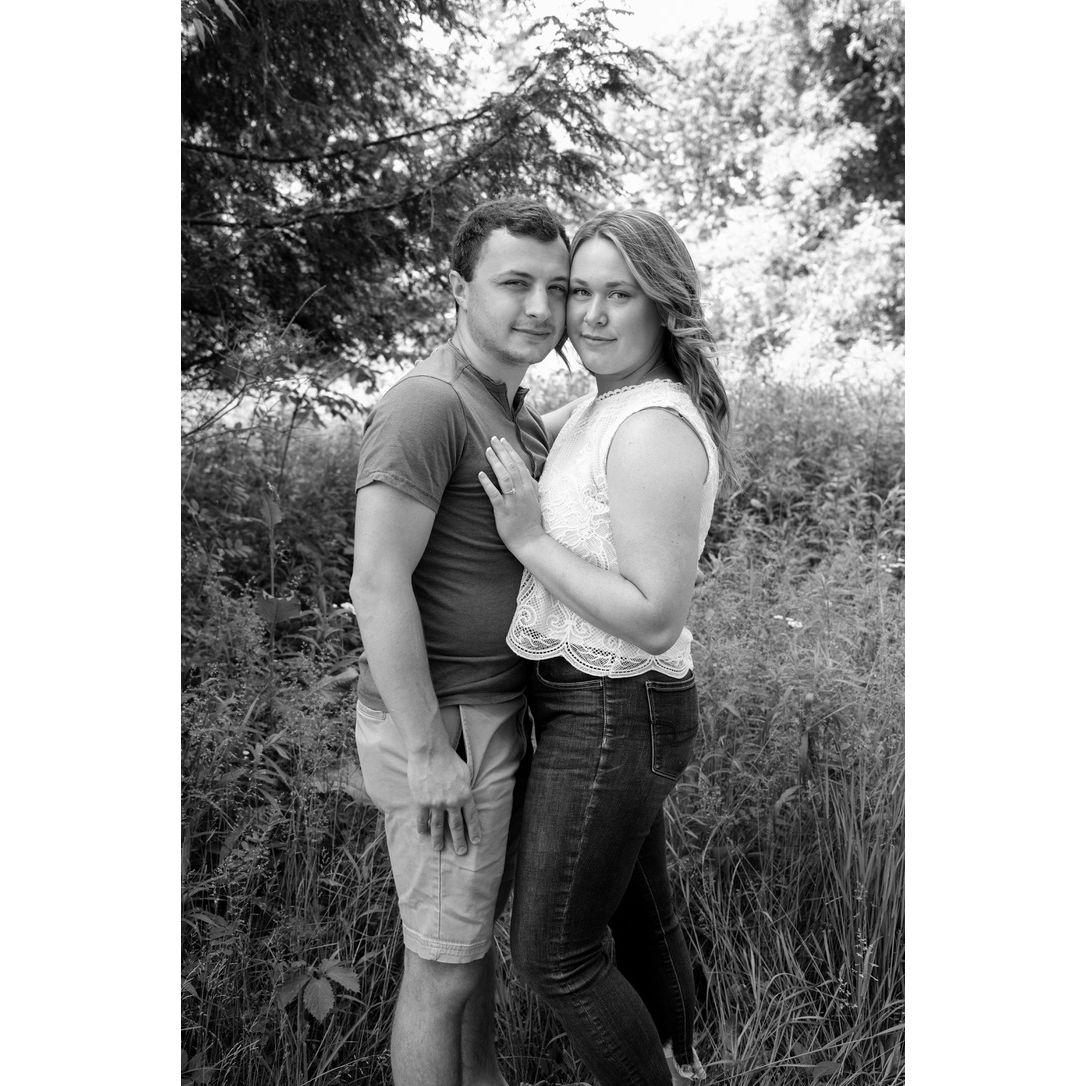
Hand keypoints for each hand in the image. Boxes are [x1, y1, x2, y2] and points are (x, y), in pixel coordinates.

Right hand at [406, 741, 480, 854]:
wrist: (430, 751)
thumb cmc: (449, 758)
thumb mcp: (465, 772)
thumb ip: (465, 787)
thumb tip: (467, 797)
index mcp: (465, 795)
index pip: (471, 818)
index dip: (474, 831)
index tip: (475, 842)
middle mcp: (451, 802)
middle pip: (456, 826)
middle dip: (459, 841)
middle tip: (461, 853)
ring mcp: (436, 803)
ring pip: (438, 826)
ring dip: (438, 839)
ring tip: (439, 849)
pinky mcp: (421, 801)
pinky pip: (422, 818)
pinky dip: (422, 827)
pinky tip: (423, 834)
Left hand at [478, 436, 544, 554]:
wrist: (530, 540)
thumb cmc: (530, 521)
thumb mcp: (534, 500)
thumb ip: (529, 485)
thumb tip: (525, 473)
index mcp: (529, 488)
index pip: (519, 464)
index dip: (510, 451)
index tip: (502, 440)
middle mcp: (523, 492)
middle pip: (512, 466)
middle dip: (502, 451)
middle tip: (492, 439)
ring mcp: (514, 501)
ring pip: (504, 477)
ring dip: (495, 462)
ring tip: (487, 451)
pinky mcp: (504, 511)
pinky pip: (495, 495)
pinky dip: (488, 484)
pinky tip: (480, 474)